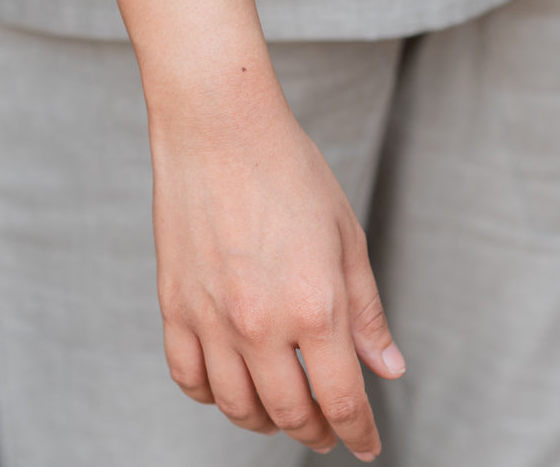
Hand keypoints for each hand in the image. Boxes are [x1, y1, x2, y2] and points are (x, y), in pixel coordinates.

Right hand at [147, 70, 405, 461]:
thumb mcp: (344, 234)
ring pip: (235, 406)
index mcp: (315, 306)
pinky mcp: (173, 302)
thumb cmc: (286, 167)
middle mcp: (261, 323)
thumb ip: (366, 310)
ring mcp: (210, 316)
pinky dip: (210, 395)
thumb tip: (387, 368)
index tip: (365, 444)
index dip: (359, 433)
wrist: (217, 124)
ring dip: (264, 422)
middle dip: (316, 432)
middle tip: (328, 431)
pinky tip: (229, 384)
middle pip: (289, 413)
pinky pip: (187, 376)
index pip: (341, 401)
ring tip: (281, 412)